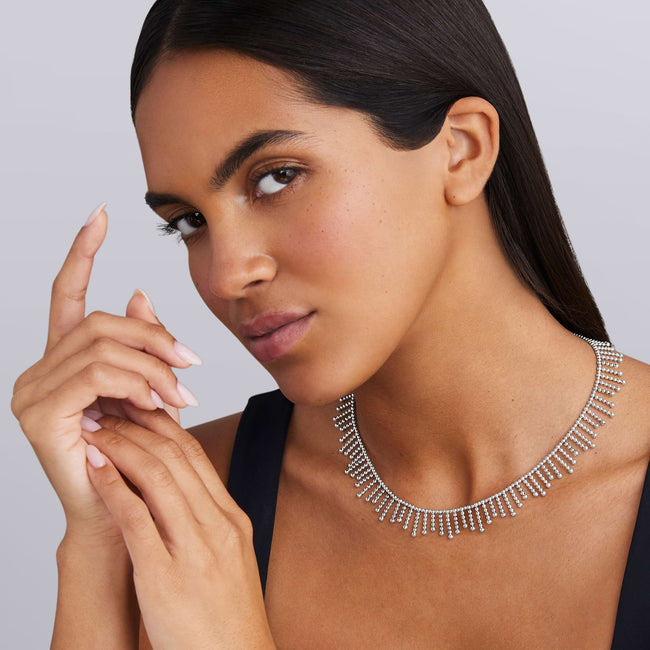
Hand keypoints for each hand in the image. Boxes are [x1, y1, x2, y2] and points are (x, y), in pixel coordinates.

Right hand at [11, 204, 199, 538]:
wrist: (122, 511)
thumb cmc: (137, 453)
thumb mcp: (147, 389)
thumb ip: (140, 344)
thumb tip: (137, 293)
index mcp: (65, 358)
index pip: (68, 294)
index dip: (83, 252)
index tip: (100, 215)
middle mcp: (42, 369)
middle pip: (101, 321)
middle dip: (153, 338)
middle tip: (190, 363)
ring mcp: (34, 391)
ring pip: (103, 346)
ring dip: (152, 367)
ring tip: (179, 394)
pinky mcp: (40, 414)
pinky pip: (96, 375)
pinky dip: (135, 383)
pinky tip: (156, 403)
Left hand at [81, 405, 275, 649]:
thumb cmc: (227, 616)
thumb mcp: (230, 558)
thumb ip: (208, 522)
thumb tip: (178, 493)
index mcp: (232, 519)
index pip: (196, 456)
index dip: (164, 427)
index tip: (138, 412)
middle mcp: (217, 525)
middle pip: (176, 457)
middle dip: (138, 427)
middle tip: (110, 411)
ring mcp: (194, 548)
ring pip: (157, 477)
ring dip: (121, 447)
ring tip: (96, 432)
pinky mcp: (164, 575)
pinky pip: (136, 517)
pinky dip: (114, 487)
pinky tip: (96, 470)